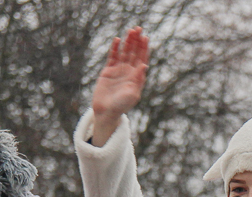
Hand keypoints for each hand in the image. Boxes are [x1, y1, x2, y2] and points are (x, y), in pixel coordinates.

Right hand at [91, 27, 149, 145]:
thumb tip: (144, 65)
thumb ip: (138, 79)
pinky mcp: (108, 71)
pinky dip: (115, 48)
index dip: (144, 48)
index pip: (142, 59)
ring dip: (128, 42)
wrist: (106, 112)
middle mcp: (129, 72)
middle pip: (134, 53)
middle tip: (138, 29)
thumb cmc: (121, 106)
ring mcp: (119, 70)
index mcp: (137, 77)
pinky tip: (117, 40)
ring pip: (125, 52)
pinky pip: (113, 57)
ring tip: (130, 30)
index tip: (145, 37)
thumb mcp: (132, 94)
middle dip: (136, 41)